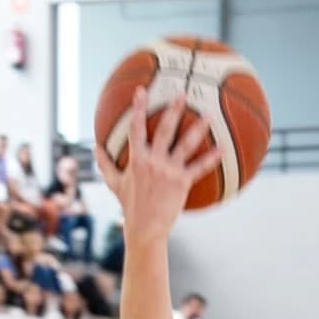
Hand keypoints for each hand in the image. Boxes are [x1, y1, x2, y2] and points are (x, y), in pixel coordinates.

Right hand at [93, 88, 221, 241]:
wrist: (145, 228)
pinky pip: (199, 167)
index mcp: (137, 159)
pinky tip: (223, 148)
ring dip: (198, 129)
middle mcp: (153, 162)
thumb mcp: (114, 184)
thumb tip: (95, 147)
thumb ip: (105, 164)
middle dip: (174, 110)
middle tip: (182, 94)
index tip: (141, 90)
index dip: (138, 108)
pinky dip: (212, 158)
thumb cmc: (130, 206)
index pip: (136, 128)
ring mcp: (169, 171)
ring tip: (208, 115)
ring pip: (186, 145)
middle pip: (165, 130)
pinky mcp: (181, 182)